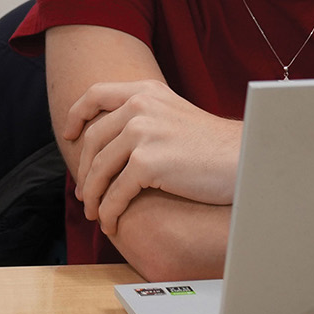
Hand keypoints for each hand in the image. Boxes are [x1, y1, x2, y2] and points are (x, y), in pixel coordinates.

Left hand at [63, 79, 241, 234]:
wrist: (244, 160)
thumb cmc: (214, 146)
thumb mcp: (174, 114)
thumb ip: (144, 116)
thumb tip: (110, 142)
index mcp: (145, 90)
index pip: (96, 93)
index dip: (77, 114)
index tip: (68, 134)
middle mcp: (140, 105)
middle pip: (93, 139)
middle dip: (84, 170)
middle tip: (84, 193)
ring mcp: (142, 132)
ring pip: (99, 169)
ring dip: (93, 196)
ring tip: (95, 213)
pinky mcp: (148, 162)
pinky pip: (116, 192)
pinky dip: (109, 211)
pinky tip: (111, 222)